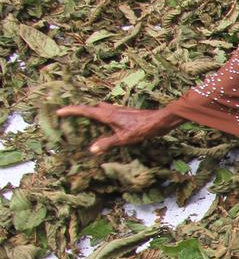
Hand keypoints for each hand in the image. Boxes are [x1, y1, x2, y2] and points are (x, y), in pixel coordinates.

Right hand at [56, 103, 182, 154]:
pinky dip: (104, 116)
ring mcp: (120, 111)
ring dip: (93, 112)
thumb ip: (107, 143)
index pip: (85, 111)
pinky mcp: (127, 114)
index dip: (71, 111)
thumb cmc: (142, 128)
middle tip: (71, 115)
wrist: (160, 120)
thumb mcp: (124, 138)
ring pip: (102, 109)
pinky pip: (110, 113)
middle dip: (81, 110)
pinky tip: (107, 123)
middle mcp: (112, 111)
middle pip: (92, 108)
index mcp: (107, 115)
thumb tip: (92, 150)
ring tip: (86, 119)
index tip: (59, 111)